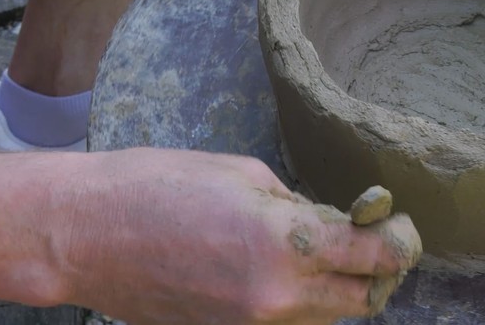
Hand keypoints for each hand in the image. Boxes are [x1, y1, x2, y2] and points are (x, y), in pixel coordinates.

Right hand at [61, 149, 421, 324]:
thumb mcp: (243, 174)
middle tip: (366, 240)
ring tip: (322, 254)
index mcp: (286, 244)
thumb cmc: (156, 186)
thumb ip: (297, 206)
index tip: (398, 227)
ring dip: (336, 291)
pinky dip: (299, 304)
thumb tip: (329, 224)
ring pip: (325, 320)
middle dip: (375, 272)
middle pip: (361, 300)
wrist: (84, 234)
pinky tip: (280, 273)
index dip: (401, 242)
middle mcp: (277, 298)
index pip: (376, 257)